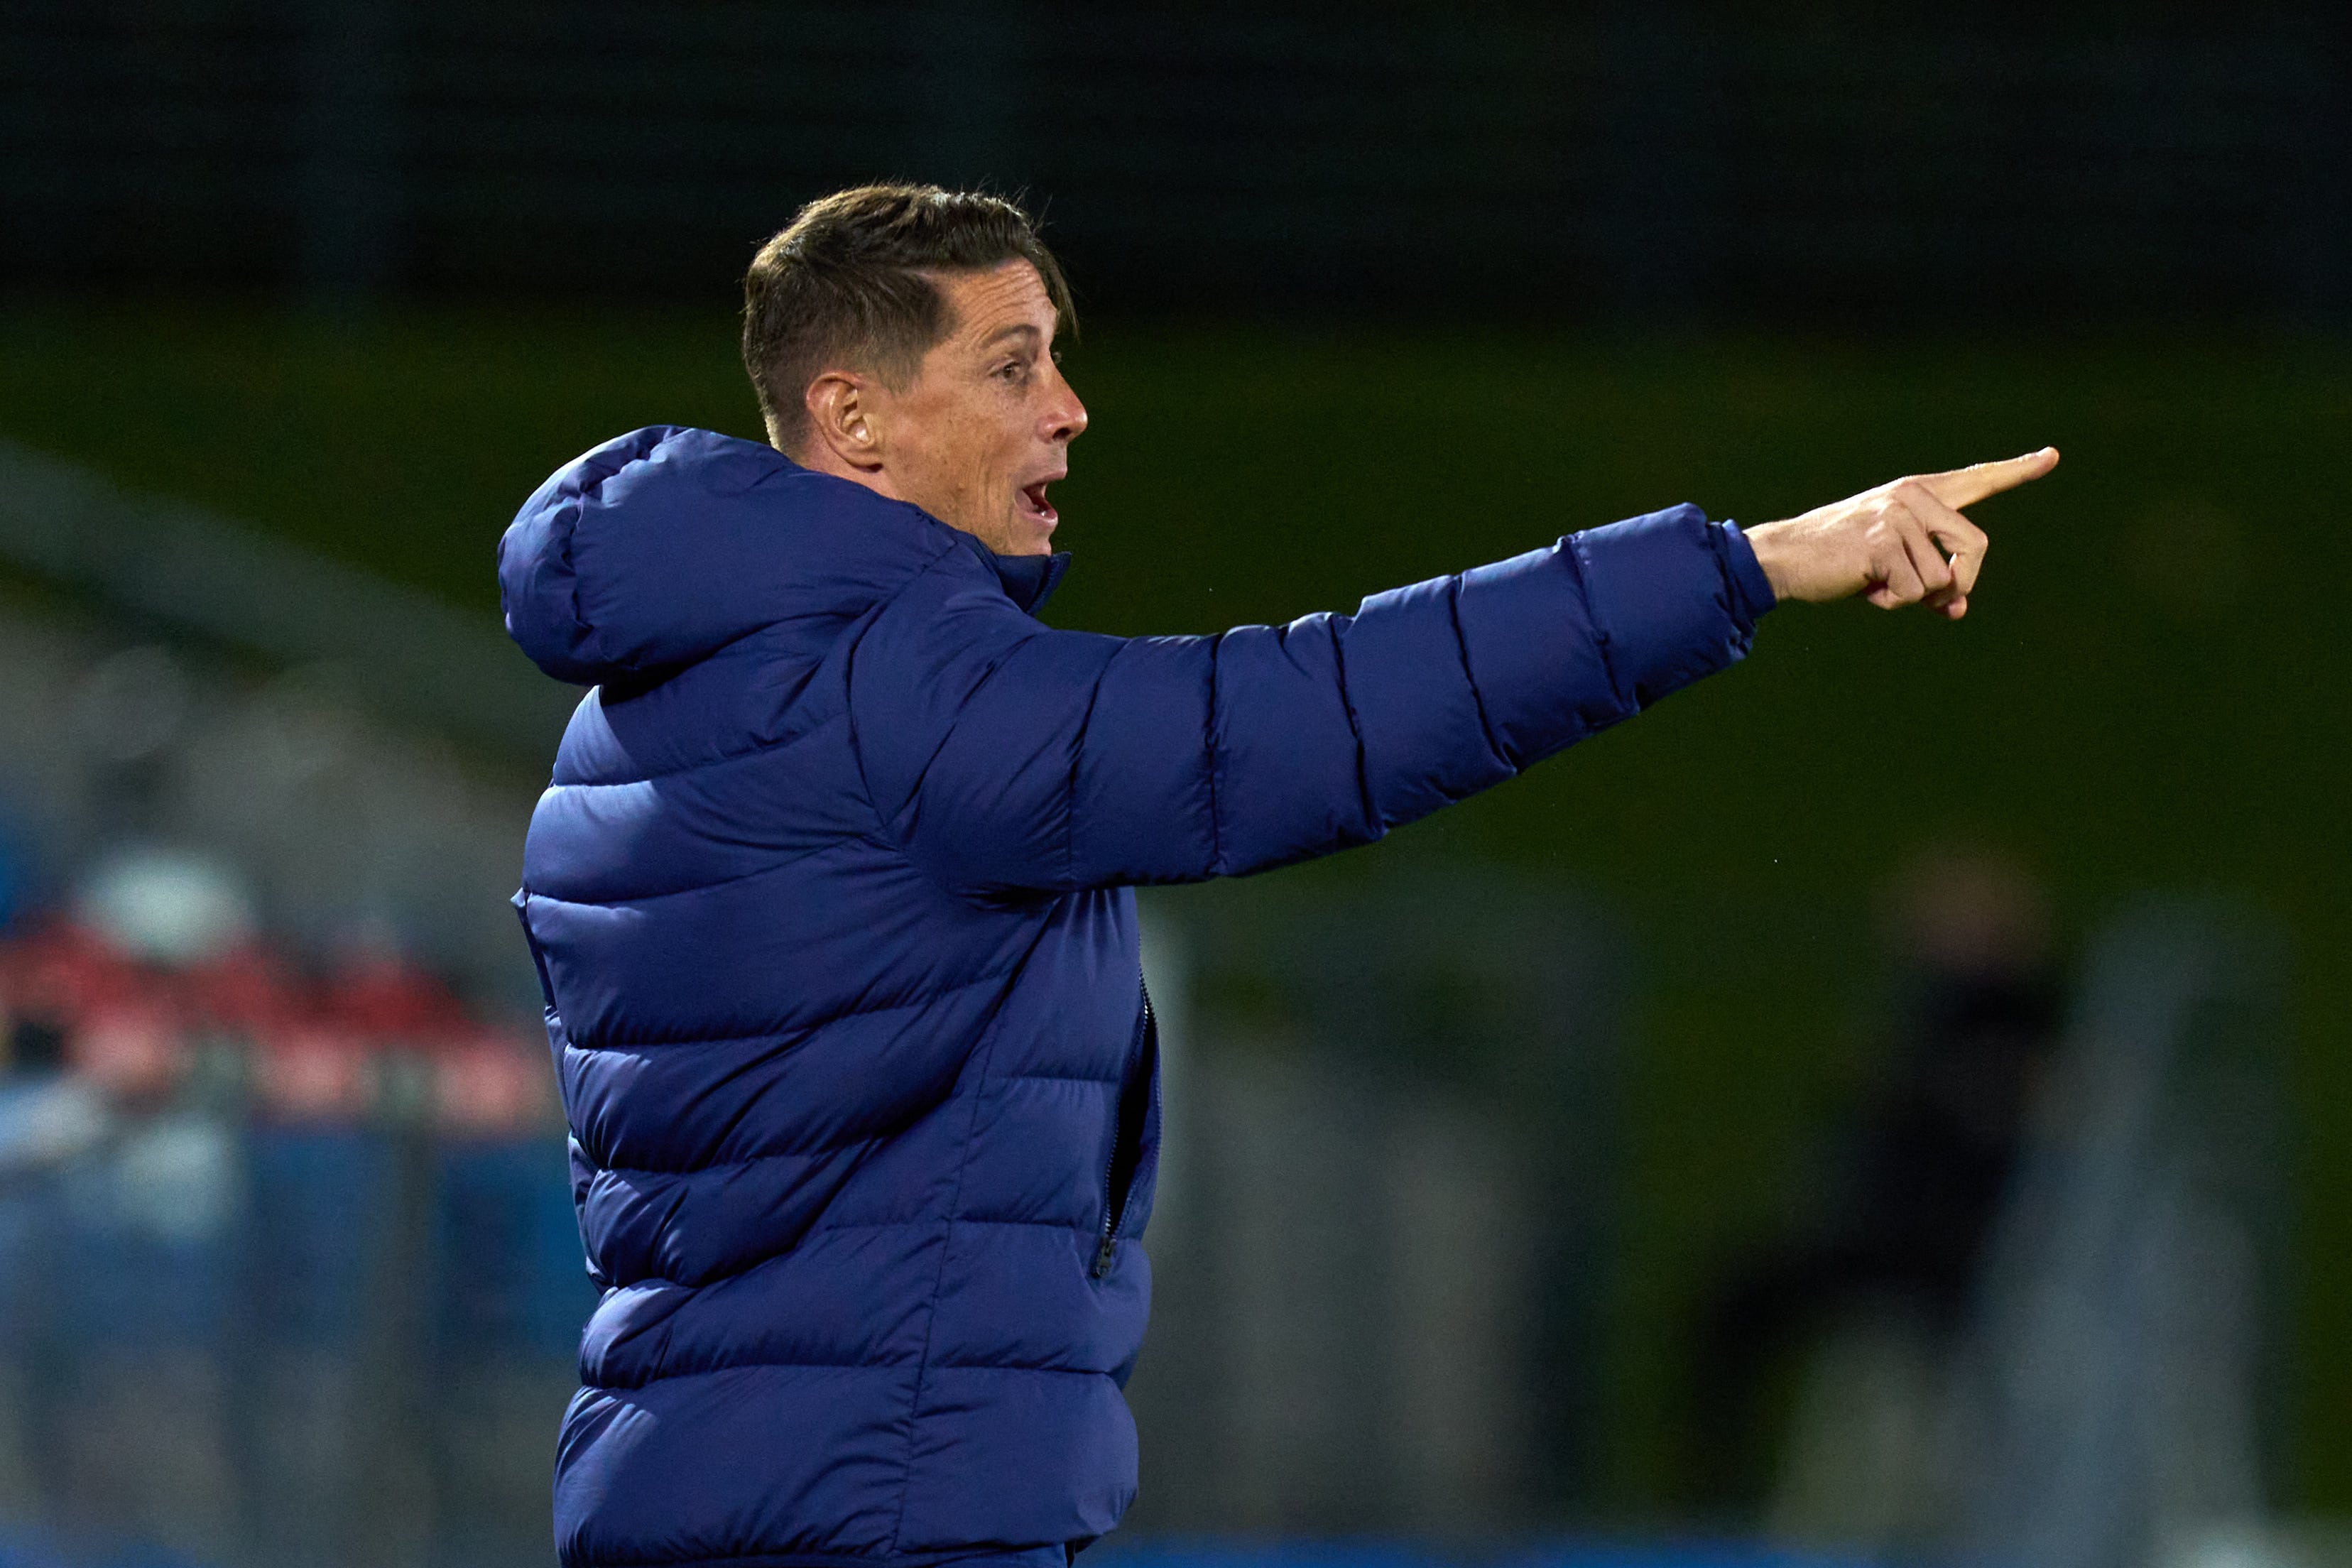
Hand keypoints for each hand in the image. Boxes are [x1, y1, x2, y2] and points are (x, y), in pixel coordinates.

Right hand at [1743, 447, 2058, 619]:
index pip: (1977, 479)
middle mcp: (1912, 496)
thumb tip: (1956, 609)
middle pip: (1975, 547)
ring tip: (1874, 583)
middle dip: (1958, 584)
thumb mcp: (1892, 563)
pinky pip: (1912, 591)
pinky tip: (1863, 587)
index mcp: (1917, 492)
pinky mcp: (1882, 542)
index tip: (2050, 456)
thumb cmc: (1838, 561)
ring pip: (1939, 579)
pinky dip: (1890, 602)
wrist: (1785, 558)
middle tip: (1929, 602)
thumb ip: (1930, 579)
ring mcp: (1897, 516)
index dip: (2018, 470)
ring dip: (1910, 596)